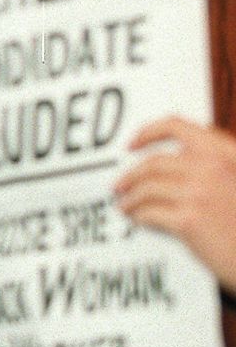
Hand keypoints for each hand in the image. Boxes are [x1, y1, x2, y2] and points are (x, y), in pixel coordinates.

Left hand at [115, 116, 235, 290]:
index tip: (132, 144)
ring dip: (130, 197)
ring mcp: (200, 192)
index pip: (177, 126)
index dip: (148, 133)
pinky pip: (149, 212)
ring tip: (125, 205)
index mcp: (226, 152)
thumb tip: (174, 163)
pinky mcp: (190, 220)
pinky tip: (138, 219)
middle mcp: (213, 167)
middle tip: (120, 184)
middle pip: (153, 163)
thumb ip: (214, 166)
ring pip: (146, 188)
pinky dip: (138, 215)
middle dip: (131, 175)